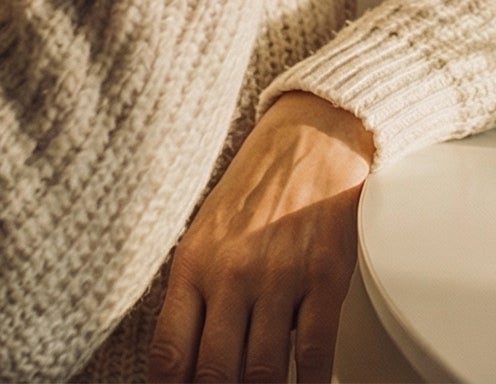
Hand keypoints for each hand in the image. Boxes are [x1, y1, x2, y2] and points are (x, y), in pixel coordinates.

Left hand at [148, 92, 375, 382]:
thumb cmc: (258, 186)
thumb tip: (191, 359)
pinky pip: (313, 350)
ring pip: (262, 371)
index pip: (170, 354)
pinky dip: (309, 383)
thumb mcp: (205, 233)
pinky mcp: (325, 276)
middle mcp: (232, 274)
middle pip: (214, 372)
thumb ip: (195, 294)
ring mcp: (280, 278)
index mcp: (193, 265)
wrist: (313, 135)